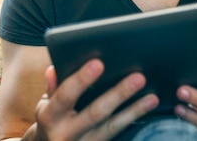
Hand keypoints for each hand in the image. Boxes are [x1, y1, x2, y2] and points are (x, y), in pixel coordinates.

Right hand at [26, 59, 158, 140]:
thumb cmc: (51, 119)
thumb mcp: (44, 104)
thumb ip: (52, 87)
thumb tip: (54, 68)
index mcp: (50, 116)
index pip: (66, 95)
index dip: (82, 79)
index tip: (98, 62)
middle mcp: (66, 134)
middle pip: (96, 113)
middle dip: (118, 94)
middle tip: (138, 77)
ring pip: (112, 126)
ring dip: (134, 110)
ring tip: (152, 96)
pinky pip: (118, 133)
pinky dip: (133, 118)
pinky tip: (148, 106)